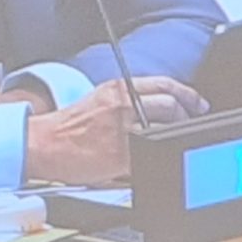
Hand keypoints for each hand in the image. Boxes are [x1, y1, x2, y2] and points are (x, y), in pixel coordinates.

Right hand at [23, 77, 206, 184]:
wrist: (43, 144)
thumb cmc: (68, 126)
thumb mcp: (99, 100)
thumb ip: (127, 101)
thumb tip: (155, 109)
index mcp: (118, 89)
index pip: (164, 84)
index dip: (188, 94)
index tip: (198, 104)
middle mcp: (123, 105)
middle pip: (171, 105)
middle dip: (187, 115)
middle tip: (193, 123)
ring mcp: (123, 130)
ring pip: (165, 130)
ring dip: (175, 136)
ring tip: (175, 142)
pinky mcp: (120, 154)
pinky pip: (150, 153)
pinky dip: (158, 155)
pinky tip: (157, 157)